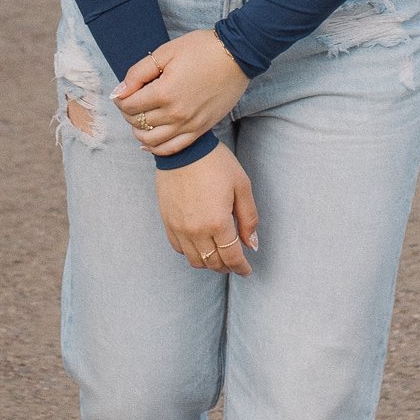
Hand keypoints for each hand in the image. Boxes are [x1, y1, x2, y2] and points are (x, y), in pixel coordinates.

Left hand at [114, 28, 248, 157]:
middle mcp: (175, 113)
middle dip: (128, 113)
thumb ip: (139, 73)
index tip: (122, 92)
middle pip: (138, 122)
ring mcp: (189, 124)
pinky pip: (173, 148)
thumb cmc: (202, 49)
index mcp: (164, 92)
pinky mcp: (201, 129)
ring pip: (151, 140)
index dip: (120, 99)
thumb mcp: (166, 52)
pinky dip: (156, 148)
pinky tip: (149, 141)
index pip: (129, 105)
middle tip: (130, 102)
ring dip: (139, 131)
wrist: (237, 55)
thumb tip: (119, 91)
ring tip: (139, 119)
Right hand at [157, 146, 258, 276]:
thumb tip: (252, 245)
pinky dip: (192, 253)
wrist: (183, 149)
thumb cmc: (216, 164)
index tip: (247, 270)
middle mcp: (196, 230)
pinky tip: (201, 246)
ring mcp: (179, 228)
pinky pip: (179, 249)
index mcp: (218, 222)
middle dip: (227, 267)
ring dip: (209, 263)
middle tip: (236, 263)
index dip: (241, 268)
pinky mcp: (167, 222)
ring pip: (195, 260)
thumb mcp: (242, 186)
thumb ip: (249, 218)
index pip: (232, 257)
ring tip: (219, 256)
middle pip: (213, 263)